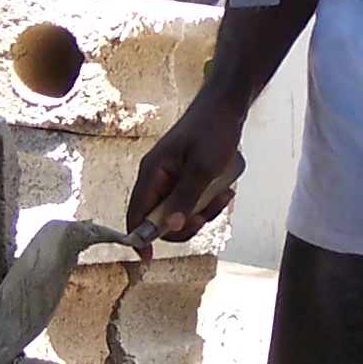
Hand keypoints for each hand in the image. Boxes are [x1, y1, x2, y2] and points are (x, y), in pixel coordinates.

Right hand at [126, 92, 249, 247]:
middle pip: (159, 219)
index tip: (149, 258)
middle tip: (206, 214)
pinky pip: (191, 200)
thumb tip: (170, 228)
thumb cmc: (214, 131)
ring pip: (179, 212)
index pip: (135, 214)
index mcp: (152, 173)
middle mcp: (157, 178)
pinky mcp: (185, 177)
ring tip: (224, 196)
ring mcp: (171, 178)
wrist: (227, 106)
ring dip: (201, 212)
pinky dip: (207, 201)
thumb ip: (185, 198)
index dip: (139, 238)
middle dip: (184, 222)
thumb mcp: (203, 168)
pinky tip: (225, 190)